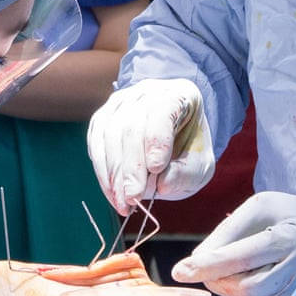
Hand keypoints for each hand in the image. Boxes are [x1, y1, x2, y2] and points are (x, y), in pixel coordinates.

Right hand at [87, 79, 214, 212]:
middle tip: (133, 197)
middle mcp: (146, 92)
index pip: (163, 111)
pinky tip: (112, 192)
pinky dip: (102, 170)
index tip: (157, 169)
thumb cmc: (189, 151)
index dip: (157, 139)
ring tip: (122, 202)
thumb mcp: (199, 166)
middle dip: (132, 166)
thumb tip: (163, 185)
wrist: (174, 142)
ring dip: (114, 173)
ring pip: (110, 134)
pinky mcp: (103, 118)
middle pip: (132, 126)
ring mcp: (121, 103)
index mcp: (178, 95)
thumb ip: (185, 174)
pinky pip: (96, 142)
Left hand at [171, 192, 295, 295]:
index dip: (208, 265)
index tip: (179, 270)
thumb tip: (198, 259)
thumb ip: (230, 230)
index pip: (242, 256)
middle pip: (247, 287)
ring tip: (221, 270)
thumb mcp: (261, 206)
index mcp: (287, 236)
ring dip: (226, 289)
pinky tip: (240, 279)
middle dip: (216, 280)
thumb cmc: (289, 214)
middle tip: (199, 269)